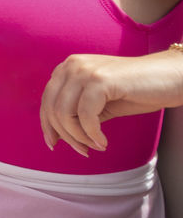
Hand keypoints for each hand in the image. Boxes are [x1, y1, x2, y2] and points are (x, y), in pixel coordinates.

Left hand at [40, 51, 182, 155]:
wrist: (170, 77)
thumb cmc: (138, 91)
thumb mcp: (100, 103)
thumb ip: (78, 112)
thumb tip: (57, 135)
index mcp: (68, 68)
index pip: (47, 101)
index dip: (48, 126)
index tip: (54, 145)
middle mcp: (72, 65)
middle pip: (52, 108)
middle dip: (66, 136)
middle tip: (84, 151)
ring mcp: (85, 70)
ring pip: (64, 113)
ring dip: (79, 137)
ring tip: (96, 146)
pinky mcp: (101, 79)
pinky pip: (85, 115)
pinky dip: (92, 133)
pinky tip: (103, 141)